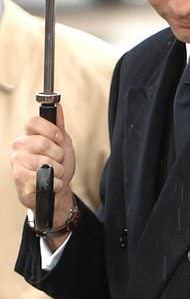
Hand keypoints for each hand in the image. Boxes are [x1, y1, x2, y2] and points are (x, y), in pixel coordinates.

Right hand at [10, 104, 76, 224]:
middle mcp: (19, 146)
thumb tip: (58, 106)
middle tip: (58, 161)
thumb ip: (59, 126)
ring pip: (46, 162)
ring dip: (58, 171)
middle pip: (43, 142)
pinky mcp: (19, 178)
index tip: (59, 139)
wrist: (57, 192)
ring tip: (54, 174)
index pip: (34, 122)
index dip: (51, 131)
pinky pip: (45, 178)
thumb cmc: (58, 167)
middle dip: (58, 155)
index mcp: (28, 135)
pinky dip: (56, 183)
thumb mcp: (63, 144)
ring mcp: (17, 162)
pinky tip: (50, 183)